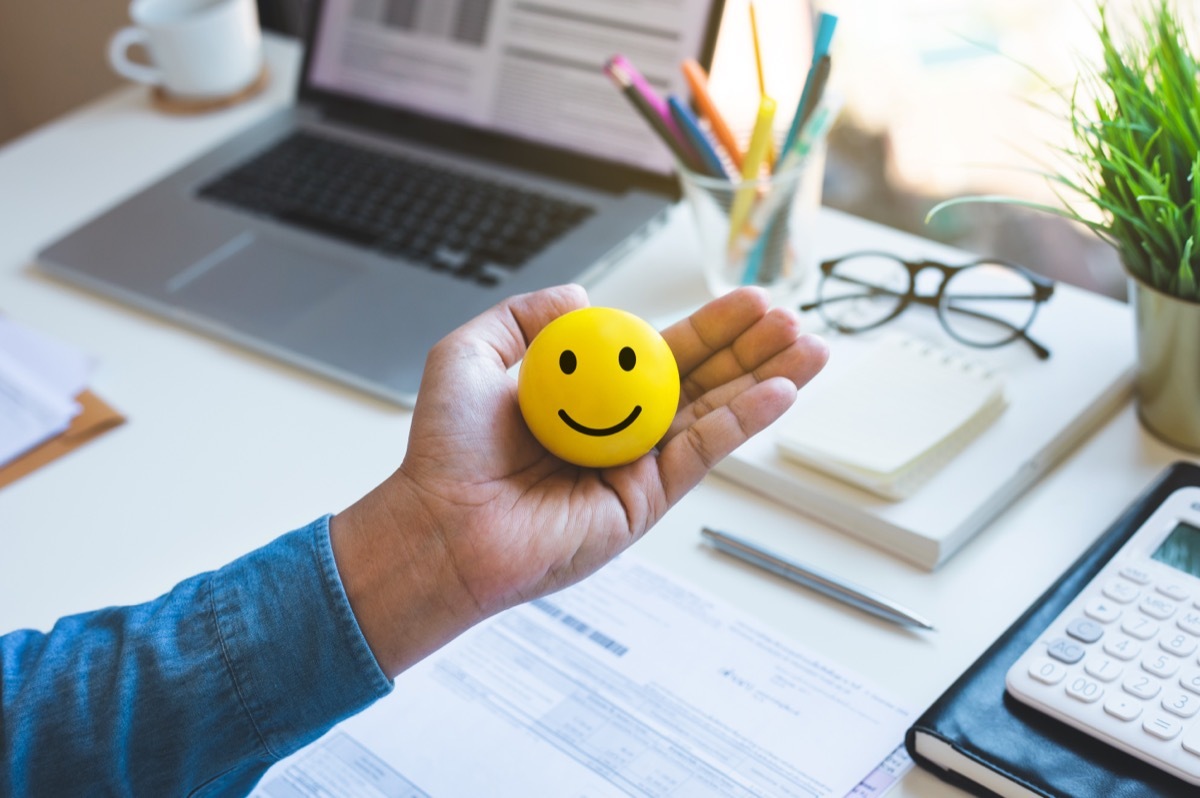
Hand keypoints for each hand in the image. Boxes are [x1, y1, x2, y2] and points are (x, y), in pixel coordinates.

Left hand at [331, 284, 826, 676]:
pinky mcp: (644, 503)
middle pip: (704, 381)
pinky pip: (702, 454)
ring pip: (716, 414)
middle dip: (753, 350)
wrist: (439, 523)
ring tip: (811, 348)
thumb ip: (522, 316)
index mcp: (590, 394)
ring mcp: (638, 468)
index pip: (665, 353)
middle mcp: (622, 430)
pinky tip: (780, 394)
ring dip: (766, 381)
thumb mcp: (470, 354)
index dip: (710, 327)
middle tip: (794, 319)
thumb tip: (582, 295)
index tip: (750, 300)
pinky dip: (743, 423)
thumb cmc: (445, 449)